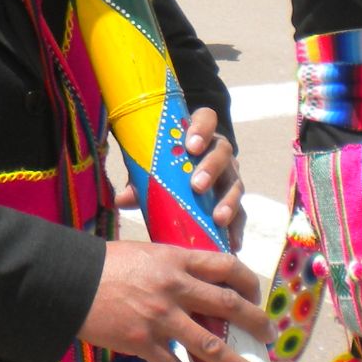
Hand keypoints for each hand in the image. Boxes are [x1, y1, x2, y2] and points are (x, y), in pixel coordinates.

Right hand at [79, 239, 272, 361]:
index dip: (249, 282)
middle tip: (269, 337)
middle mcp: (175, 288)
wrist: (67, 281)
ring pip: (210, 344)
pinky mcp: (142, 342)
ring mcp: (160, 317)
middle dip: (256, 324)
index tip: (257, 297)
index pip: (226, 266)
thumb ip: (171, 267)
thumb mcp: (144, 253)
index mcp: (176, 260)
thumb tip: (194, 283)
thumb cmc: (103, 263)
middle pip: (229, 305)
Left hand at [114, 107, 244, 249]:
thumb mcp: (150, 168)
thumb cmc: (163, 165)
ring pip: (235, 184)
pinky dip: (236, 228)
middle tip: (197, 185)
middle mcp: (219, 151)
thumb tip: (121, 200)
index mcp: (199, 133)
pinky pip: (240, 213)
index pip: (206, 119)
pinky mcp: (234, 200)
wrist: (182, 176)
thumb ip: (138, 181)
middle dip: (211, 168)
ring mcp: (230, 175)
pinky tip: (232, 242)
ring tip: (217, 218)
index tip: (190, 146)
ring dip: (228, 201)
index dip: (201, 129)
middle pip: (223, 153)